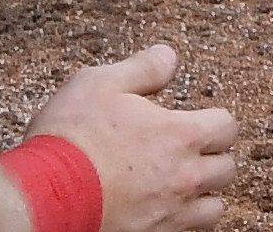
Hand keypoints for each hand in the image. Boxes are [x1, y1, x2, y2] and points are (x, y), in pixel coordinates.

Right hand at [26, 45, 239, 231]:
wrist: (45, 193)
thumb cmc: (71, 137)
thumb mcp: (101, 83)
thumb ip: (143, 69)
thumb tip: (168, 57)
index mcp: (179, 135)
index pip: (227, 127)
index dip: (214, 120)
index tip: (198, 120)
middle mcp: (184, 177)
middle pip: (227, 169)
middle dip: (213, 156)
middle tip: (190, 151)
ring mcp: (171, 213)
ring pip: (214, 208)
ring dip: (203, 194)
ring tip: (181, 183)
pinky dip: (181, 220)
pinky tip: (161, 207)